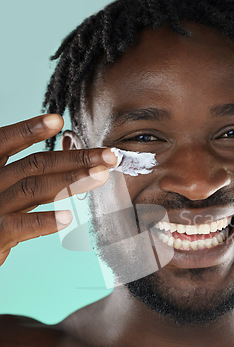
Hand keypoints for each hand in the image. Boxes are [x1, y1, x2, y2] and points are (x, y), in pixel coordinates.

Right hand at [0, 114, 116, 265]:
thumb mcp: (1, 190)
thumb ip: (24, 177)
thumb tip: (66, 161)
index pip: (5, 142)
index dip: (29, 129)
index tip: (59, 120)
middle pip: (33, 165)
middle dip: (75, 158)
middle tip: (109, 156)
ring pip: (32, 189)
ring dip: (70, 181)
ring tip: (100, 176)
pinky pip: (20, 225)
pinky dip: (44, 221)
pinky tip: (68, 218)